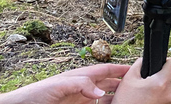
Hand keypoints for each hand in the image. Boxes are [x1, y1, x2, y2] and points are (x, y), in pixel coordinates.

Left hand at [2, 63, 130, 103]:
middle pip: (108, 85)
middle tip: (138, 89)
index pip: (105, 71)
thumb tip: (100, 92)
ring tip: (129, 102)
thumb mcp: (58, 85)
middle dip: (123, 85)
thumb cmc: (33, 95)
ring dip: (115, 99)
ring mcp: (79, 101)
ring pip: (103, 99)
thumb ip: (81, 84)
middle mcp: (82, 89)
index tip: (136, 70)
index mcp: (79, 77)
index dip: (120, 69)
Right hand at [112, 57, 170, 103]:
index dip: (167, 62)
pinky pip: (169, 99)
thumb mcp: (128, 80)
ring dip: (162, 89)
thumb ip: (139, 65)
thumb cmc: (126, 103)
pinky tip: (150, 101)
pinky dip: (162, 98)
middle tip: (149, 84)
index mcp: (161, 83)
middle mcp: (170, 93)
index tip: (160, 66)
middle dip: (162, 78)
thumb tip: (145, 60)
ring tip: (148, 95)